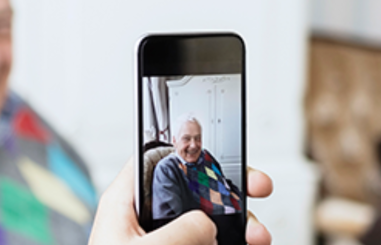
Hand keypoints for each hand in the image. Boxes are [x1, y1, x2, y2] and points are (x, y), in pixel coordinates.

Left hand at [88, 158, 272, 244]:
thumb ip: (181, 231)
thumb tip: (210, 224)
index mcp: (124, 203)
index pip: (153, 159)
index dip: (186, 149)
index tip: (220, 148)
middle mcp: (143, 218)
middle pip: (190, 188)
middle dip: (227, 188)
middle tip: (258, 187)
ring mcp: (159, 239)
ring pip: (204, 220)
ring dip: (237, 223)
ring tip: (259, 235)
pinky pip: (205, 243)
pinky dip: (229, 243)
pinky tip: (248, 244)